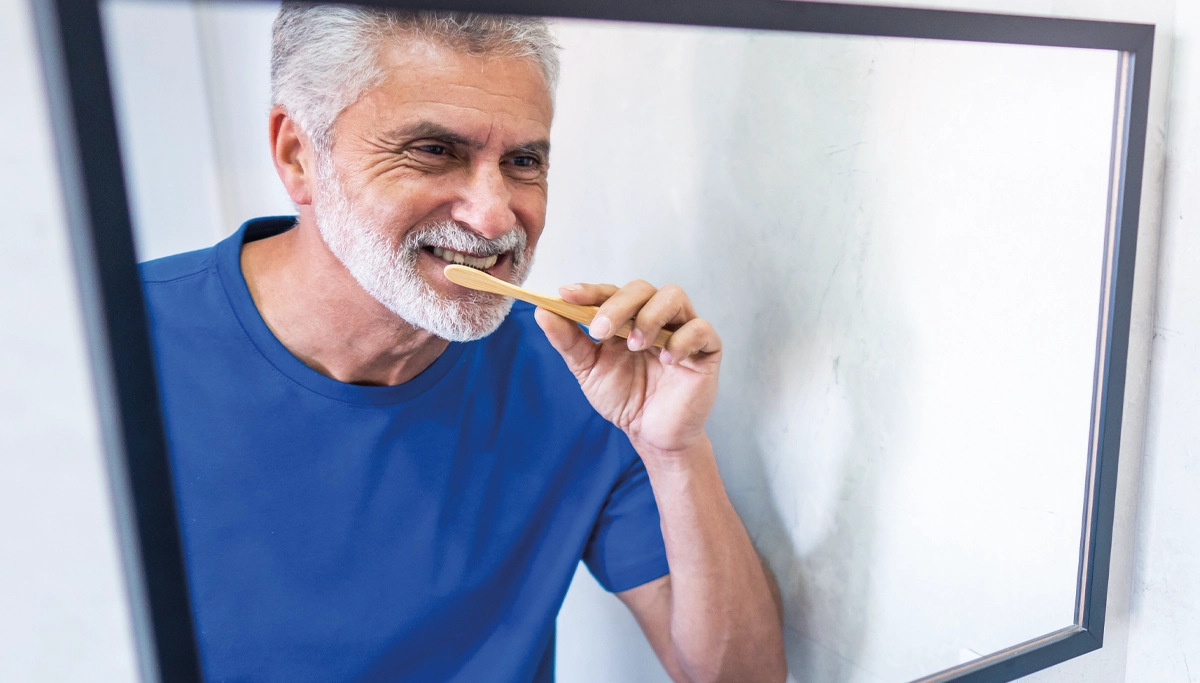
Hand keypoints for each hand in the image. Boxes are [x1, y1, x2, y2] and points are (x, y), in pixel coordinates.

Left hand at [533, 280, 721, 457]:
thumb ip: (569, 341)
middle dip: (618, 305)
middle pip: (641, 288)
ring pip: (673, 297)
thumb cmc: (624, 398)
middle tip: (599, 331)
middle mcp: (654, 316)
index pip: (609, 292)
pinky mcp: (706, 348)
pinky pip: (701, 329)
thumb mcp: (589, 370)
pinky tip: (667, 361)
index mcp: (626, 317)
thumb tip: (543, 312)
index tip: (565, 295)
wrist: (651, 434)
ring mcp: (681, 329)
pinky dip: (682, 340)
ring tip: (635, 345)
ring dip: (650, 317)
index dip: (588, 290)